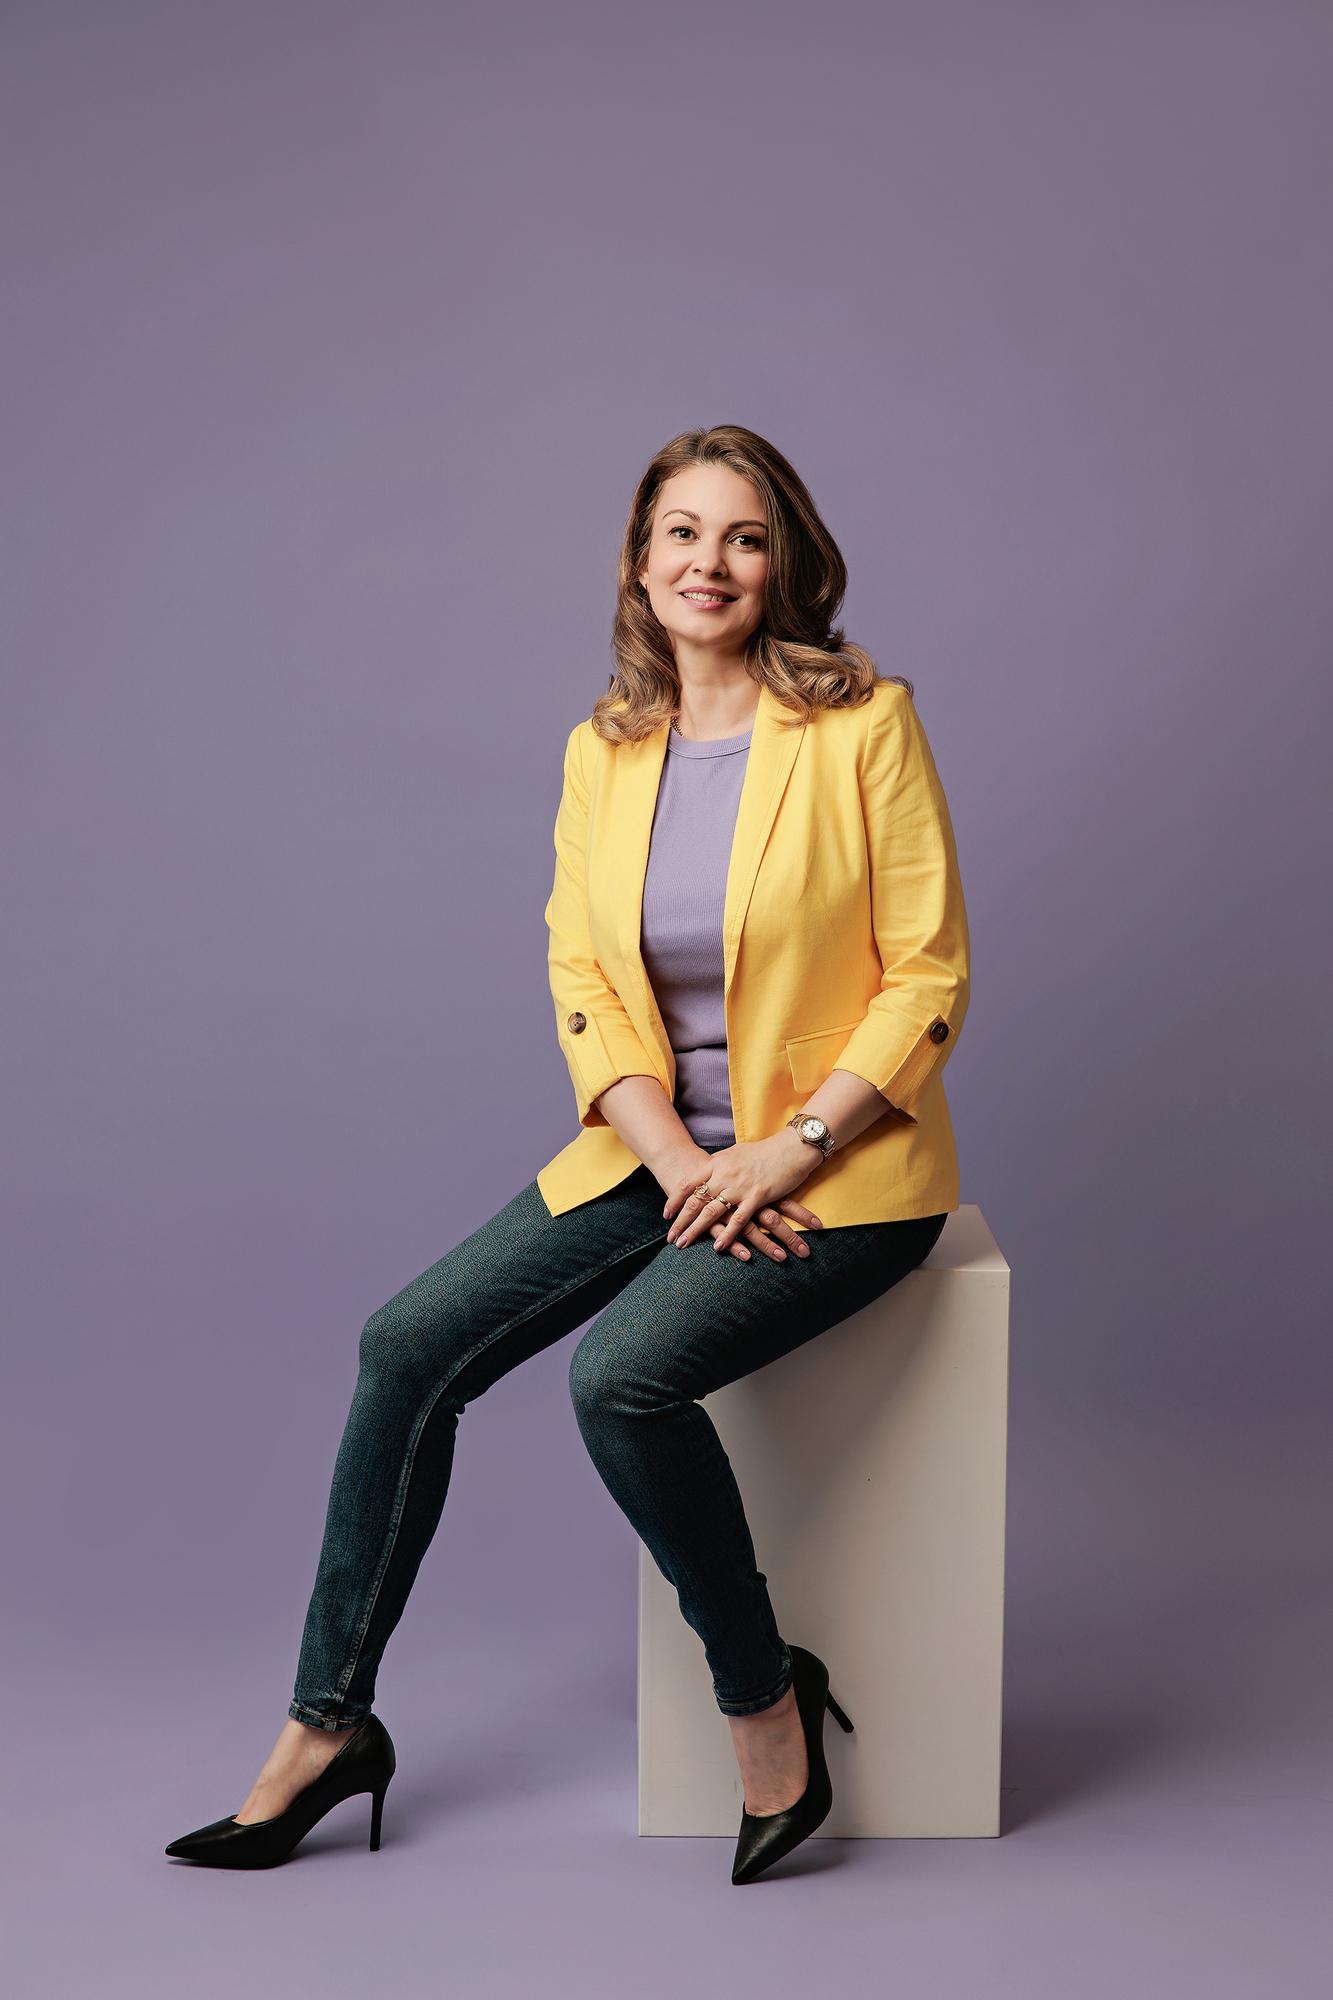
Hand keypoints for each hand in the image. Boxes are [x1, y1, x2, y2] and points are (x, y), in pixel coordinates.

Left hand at [659, 1132, 824, 1262]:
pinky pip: (738, 1220)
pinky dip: (727, 1235)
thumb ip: (721, 1164)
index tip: (666, 1215)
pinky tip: (718, 1247)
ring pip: (711, 1212)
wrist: (791, 1147)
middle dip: (681, 1221)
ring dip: (695, 1230)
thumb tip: (709, 1171)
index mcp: (717, 1162)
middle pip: (695, 1201)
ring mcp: (740, 1186)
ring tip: (683, 1244)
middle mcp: (724, 1174)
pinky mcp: (757, 1197)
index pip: (688, 1183)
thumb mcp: (736, 1153)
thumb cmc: (764, 1151)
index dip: (675, 1200)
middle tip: (670, 1237)